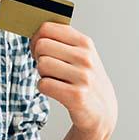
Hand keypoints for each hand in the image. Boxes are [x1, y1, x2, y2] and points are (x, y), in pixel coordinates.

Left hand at [30, 22, 117, 137]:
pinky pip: (43, 84)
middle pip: (41, 45)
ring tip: (55, 79)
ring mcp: (82, 77)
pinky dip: (45, 88)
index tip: (40, 49)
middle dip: (38, 57)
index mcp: (85, 43)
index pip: (47, 28)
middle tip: (47, 67)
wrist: (102, 111)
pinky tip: (57, 90)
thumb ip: (63, 41)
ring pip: (42, 64)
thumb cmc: (87, 80)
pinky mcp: (76, 96)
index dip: (37, 38)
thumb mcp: (82, 55)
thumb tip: (36, 32)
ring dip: (42, 74)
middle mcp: (85, 57)